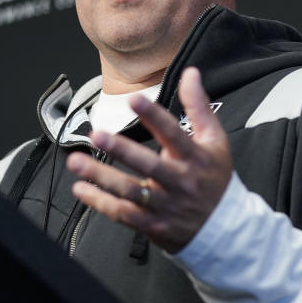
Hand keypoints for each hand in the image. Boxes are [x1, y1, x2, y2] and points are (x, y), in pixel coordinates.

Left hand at [66, 67, 232, 252]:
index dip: (154, 116)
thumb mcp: (214, 139)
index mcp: (195, 158)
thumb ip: (199, 106)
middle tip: (97, 134)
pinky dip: (100, 202)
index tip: (134, 99)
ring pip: (130, 191)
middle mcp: (180, 182)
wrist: (225, 228)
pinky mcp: (153, 225)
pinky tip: (81, 188)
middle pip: (149, 166)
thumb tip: (190, 73)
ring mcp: (165, 206)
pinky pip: (123, 214)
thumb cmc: (214, 178)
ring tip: (76, 161)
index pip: (174, 133)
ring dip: (101, 176)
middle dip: (121, 149)